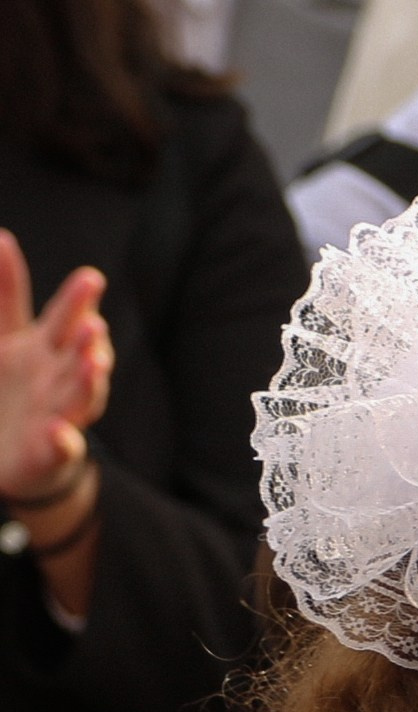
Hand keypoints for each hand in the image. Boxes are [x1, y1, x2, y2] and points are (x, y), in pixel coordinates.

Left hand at [0, 228, 111, 505]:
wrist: (17, 455)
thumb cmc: (15, 389)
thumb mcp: (6, 337)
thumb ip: (8, 292)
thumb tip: (2, 236)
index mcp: (49, 349)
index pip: (66, 320)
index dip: (78, 301)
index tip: (91, 278)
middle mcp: (61, 379)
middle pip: (79, 357)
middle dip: (89, 342)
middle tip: (94, 325)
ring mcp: (61, 415)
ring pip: (82, 399)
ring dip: (90, 384)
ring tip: (95, 365)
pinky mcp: (52, 453)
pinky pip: (62, 448)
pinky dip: (64, 442)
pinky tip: (59, 431)